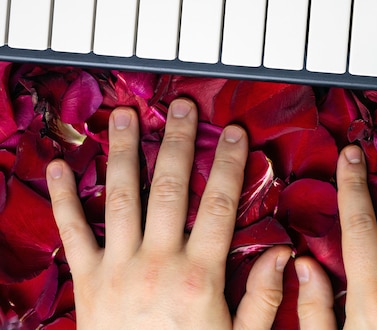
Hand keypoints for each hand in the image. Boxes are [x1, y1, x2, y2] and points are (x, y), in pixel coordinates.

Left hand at [46, 99, 290, 329]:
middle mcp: (156, 263)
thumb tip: (286, 254)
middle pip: (168, 189)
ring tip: (126, 117)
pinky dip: (64, 199)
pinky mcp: (87, 281)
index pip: (218, 205)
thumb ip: (263, 298)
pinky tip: (61, 168)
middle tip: (180, 107)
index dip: (228, 164)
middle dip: (176, 143)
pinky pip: (72, 233)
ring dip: (124, 153)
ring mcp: (117, 268)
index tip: (233, 133)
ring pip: (121, 198)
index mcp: (198, 275)